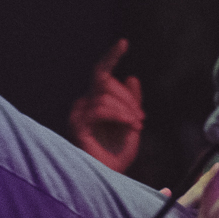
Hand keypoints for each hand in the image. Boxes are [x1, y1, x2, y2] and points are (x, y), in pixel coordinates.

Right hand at [69, 40, 143, 172]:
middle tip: (141, 119)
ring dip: (126, 110)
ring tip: (135, 126)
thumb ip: (132, 102)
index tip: (124, 42)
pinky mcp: (77, 124)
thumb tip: (132, 77)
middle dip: (129, 99)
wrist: (111, 175)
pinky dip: (118, 115)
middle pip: (107, 82)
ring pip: (105, 95)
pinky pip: (99, 108)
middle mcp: (85, 102)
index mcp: (97, 100)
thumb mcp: (132, 123)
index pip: (102, 72)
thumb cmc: (119, 152)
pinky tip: (129, 125)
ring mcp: (79, 112)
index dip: (112, 56)